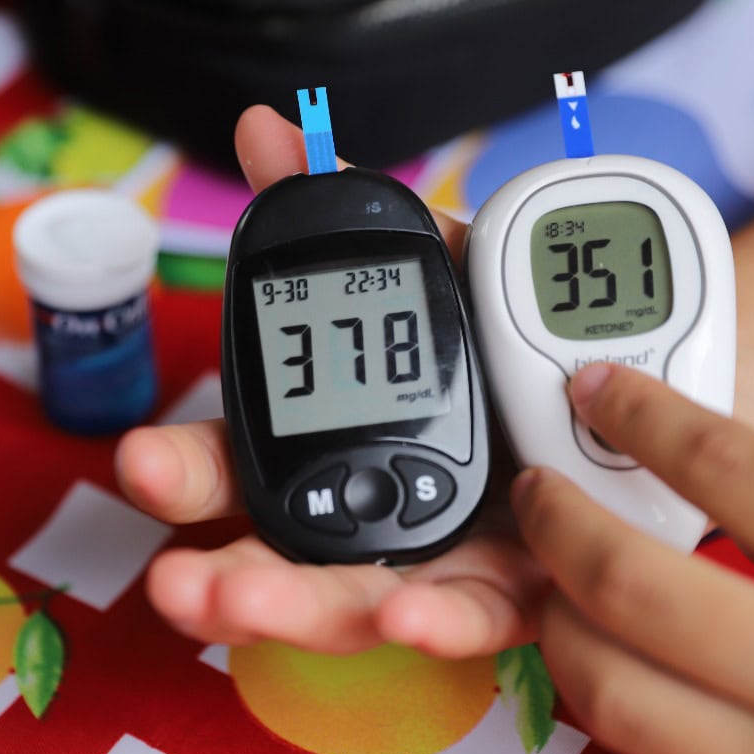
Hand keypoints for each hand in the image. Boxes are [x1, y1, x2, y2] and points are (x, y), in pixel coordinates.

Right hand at [115, 105, 549, 655]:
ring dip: (300, 613)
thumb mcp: (432, 265)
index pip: (234, 470)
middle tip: (177, 583)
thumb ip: (346, 212)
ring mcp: (440, 560)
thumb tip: (268, 132)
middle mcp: (370, 514)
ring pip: (358, 606)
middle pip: (279, 560)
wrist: (614, 374)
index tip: (139, 462)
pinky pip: (481, 615)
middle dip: (223, 576)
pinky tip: (412, 617)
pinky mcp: (520, 587)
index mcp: (331, 445)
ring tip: (259, 607)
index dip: (182, 471)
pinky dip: (443, 621)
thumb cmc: (502, 337)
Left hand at [512, 362, 753, 753]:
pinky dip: (613, 703)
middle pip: (626, 579)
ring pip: (607, 686)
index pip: (723, 465)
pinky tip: (616, 665)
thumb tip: (693, 479)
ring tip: (557, 586)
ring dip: (559, 622)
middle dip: (555, 521)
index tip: (601, 393)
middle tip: (540, 492)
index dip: (639, 414)